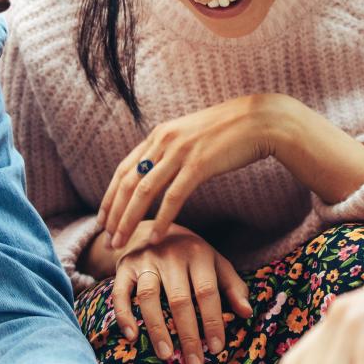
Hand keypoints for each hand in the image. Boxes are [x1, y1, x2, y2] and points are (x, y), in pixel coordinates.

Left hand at [99, 95, 287, 245]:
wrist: (260, 120)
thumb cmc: (229, 132)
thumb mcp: (191, 135)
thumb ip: (171, 150)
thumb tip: (158, 170)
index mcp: (159, 135)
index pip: (123, 170)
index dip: (110, 197)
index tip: (102, 220)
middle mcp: (163, 141)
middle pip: (128, 183)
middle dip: (114, 214)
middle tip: (106, 238)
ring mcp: (180, 152)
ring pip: (144, 191)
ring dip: (130, 220)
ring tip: (121, 243)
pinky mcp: (199, 164)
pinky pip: (174, 197)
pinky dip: (162, 219)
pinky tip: (156, 237)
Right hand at [107, 222, 251, 363]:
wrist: (155, 228)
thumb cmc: (192, 255)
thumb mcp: (216, 263)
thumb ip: (232, 287)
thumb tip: (246, 313)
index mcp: (198, 254)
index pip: (207, 291)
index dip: (212, 320)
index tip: (216, 348)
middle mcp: (171, 255)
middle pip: (179, 299)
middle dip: (188, 335)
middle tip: (194, 363)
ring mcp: (145, 260)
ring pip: (149, 297)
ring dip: (157, 329)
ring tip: (166, 356)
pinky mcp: (124, 266)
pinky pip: (120, 293)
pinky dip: (124, 315)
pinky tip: (132, 337)